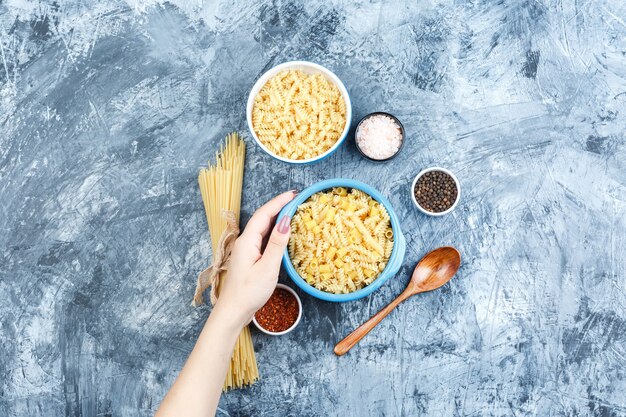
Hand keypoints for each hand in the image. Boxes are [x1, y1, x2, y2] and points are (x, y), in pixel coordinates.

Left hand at [214, 191, 295, 326]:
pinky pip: (263, 238)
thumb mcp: (267, 268)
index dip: (279, 202)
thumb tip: (286, 221)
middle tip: (297, 200)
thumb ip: (277, 244)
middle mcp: (245, 242)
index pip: (264, 214)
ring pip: (263, 228)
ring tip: (293, 211)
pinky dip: (275, 231)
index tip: (294, 193)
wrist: (233, 312)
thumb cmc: (249, 292)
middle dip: (279, 207)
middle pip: (263, 218)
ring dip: (277, 218)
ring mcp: (246, 250)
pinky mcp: (249, 258)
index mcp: (247, 241)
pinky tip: (283, 232)